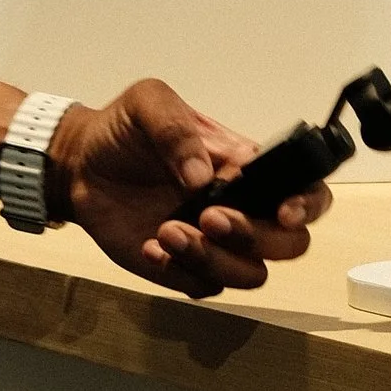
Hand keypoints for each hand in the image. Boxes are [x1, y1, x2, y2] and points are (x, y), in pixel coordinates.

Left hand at [54, 81, 329, 298]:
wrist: (81, 166)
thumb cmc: (124, 131)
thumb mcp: (149, 103)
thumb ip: (177, 128)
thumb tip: (203, 174)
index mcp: (248, 167)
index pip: (307, 190)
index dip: (309, 205)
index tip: (283, 211)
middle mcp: (242, 208)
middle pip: (289, 244)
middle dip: (257, 237)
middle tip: (207, 216)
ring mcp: (216, 243)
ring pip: (251, 275)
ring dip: (215, 259)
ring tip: (167, 230)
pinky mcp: (185, 268)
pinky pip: (204, 287)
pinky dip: (180, 272)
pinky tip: (150, 246)